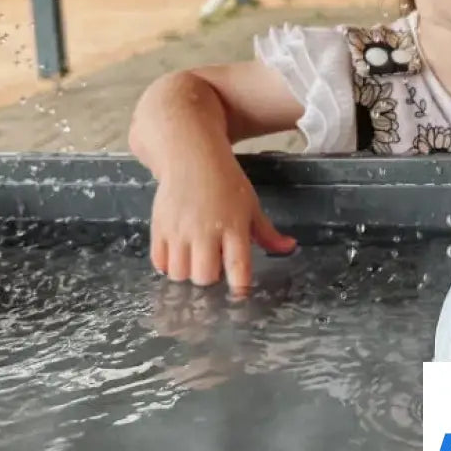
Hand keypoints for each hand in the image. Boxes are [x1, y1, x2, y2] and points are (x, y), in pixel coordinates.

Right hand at [150, 157, 295, 292]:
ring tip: (194, 258)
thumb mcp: (251, 205)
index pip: (238, 265)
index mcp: (233, 226)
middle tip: (214, 265)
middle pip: (205, 277)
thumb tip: (290, 248)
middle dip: (210, 278)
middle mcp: (206, 231)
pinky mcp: (159, 228)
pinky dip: (167, 265)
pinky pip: (159, 263)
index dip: (239, 285)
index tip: (240, 294)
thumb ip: (267, 233)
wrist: (191, 157)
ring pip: (180, 274)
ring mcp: (180, 231)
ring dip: (188, 273)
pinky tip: (177, 254)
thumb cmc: (226, 182)